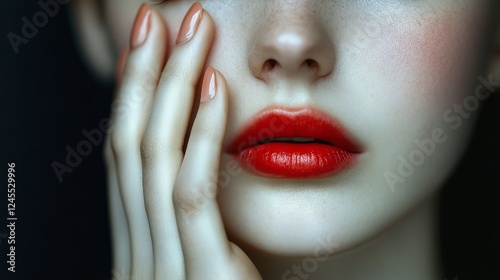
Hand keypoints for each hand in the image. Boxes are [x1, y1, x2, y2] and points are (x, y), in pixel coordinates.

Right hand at [104, 3, 260, 279]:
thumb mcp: (195, 263)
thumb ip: (189, 223)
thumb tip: (196, 166)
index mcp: (137, 242)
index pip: (127, 154)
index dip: (135, 95)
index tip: (151, 45)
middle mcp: (137, 246)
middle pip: (132, 142)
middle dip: (144, 73)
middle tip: (159, 16)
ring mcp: (160, 261)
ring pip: (154, 157)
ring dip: (171, 86)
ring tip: (189, 30)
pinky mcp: (196, 274)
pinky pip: (191, 193)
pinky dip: (201, 136)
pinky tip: (214, 90)